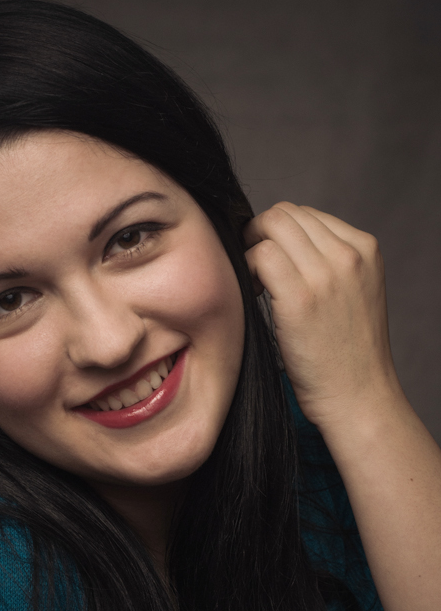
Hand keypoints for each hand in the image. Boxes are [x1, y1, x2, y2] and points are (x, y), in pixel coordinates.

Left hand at [243, 202, 404, 430]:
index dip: (279, 233)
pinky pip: (259, 256)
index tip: (270, 260)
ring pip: (271, 228)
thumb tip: (279, 241)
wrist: (359, 397)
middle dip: (260, 234)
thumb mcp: (354, 293)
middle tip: (252, 267)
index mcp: (365, 249)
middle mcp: (349, 254)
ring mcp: (326, 273)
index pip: (307, 214)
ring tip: (254, 282)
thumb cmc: (347, 354)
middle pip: (285, 214)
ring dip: (251, 249)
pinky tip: (252, 293)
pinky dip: (246, 268)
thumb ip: (329, 262)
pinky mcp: (301, 297)